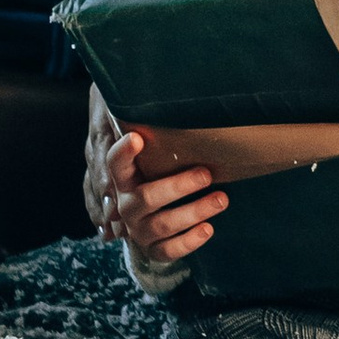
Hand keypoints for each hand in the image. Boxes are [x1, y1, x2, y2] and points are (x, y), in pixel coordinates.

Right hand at [96, 110, 226, 267]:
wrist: (149, 220)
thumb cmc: (157, 173)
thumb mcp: (152, 155)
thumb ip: (155, 133)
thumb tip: (168, 87)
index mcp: (123, 179)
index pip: (115, 163)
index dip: (123, 152)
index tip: (137, 137)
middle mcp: (127, 205)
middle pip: (146, 198)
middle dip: (178, 186)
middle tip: (207, 173)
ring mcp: (138, 230)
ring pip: (162, 224)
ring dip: (194, 211)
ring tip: (222, 199)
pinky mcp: (153, 249)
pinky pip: (169, 251)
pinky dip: (189, 242)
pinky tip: (209, 229)